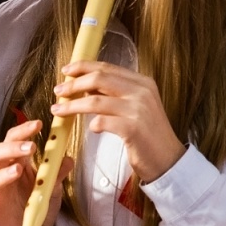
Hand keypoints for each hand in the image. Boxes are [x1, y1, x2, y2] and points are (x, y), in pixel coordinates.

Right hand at [0, 118, 73, 225]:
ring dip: (3, 174)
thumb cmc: (35, 206)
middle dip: (12, 148)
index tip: (38, 124)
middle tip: (30, 146)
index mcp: (13, 164)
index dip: (22, 131)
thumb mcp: (50, 188)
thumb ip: (56, 173)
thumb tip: (67, 157)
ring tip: (18, 170)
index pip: (12, 141)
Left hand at [53, 60, 185, 183]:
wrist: (168, 158)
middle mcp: (142, 92)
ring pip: (94, 101)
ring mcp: (139, 110)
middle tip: (57, 91)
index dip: (82, 67)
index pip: (107, 67)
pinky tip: (92, 129)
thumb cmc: (147, 132)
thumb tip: (84, 84)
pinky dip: (92, 125)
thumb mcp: (135, 105)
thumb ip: (114, 92)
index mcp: (142, 82)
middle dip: (73, 84)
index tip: (65, 71)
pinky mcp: (133, 129)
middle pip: (98, 79)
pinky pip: (101, 122)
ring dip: (72, 106)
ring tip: (58, 110)